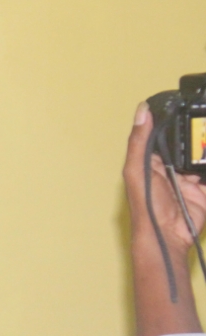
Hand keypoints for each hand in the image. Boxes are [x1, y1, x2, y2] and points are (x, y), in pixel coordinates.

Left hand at [124, 102, 205, 253]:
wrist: (168, 234)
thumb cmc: (146, 204)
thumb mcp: (137, 169)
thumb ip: (139, 141)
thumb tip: (142, 110)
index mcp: (152, 159)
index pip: (164, 133)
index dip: (173, 119)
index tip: (185, 102)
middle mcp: (172, 166)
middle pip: (188, 142)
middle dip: (198, 132)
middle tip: (204, 114)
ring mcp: (190, 177)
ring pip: (202, 155)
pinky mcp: (205, 188)